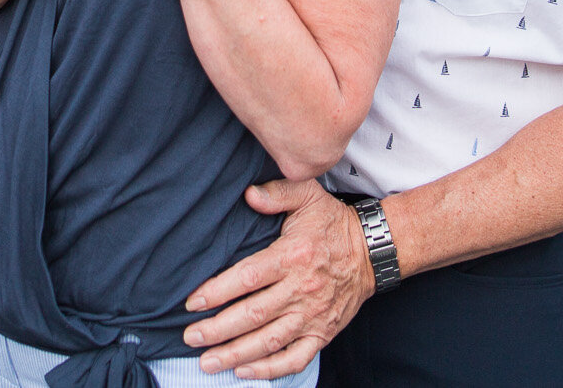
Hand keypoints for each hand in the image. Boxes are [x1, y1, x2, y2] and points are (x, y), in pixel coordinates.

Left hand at [183, 181, 373, 378]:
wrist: (372, 252)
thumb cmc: (333, 224)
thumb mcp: (308, 195)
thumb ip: (277, 193)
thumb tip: (248, 195)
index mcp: (292, 257)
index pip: (247, 278)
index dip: (217, 291)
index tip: (192, 302)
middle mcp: (301, 290)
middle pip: (252, 315)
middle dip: (217, 329)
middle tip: (190, 337)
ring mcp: (312, 316)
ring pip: (269, 342)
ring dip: (235, 354)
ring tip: (207, 361)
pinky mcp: (322, 334)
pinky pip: (295, 359)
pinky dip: (269, 370)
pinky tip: (244, 373)